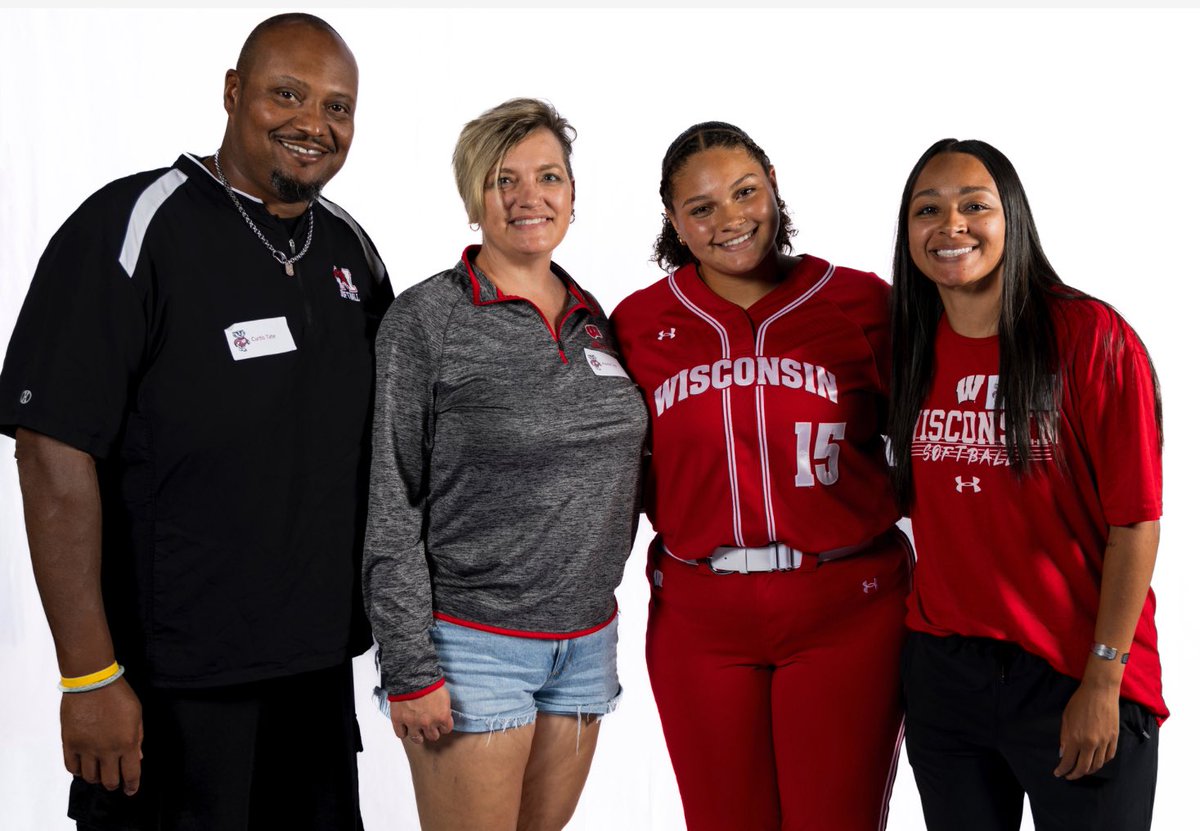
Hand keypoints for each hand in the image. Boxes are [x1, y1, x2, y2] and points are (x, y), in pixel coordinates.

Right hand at [61, 677, 142, 794]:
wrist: (92, 681)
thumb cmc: (118, 694)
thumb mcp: (137, 714)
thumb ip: (138, 738)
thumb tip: (138, 757)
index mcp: (127, 742)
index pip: (131, 774)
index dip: (132, 786)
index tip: (131, 790)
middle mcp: (106, 749)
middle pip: (109, 781)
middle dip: (114, 783)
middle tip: (115, 779)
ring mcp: (86, 748)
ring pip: (90, 777)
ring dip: (96, 777)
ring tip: (100, 770)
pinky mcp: (69, 743)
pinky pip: (71, 767)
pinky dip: (78, 771)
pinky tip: (83, 766)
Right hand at [390, 685, 452, 743]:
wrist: (412, 675)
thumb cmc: (430, 681)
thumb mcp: (444, 695)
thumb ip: (444, 709)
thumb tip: (443, 715)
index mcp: (442, 717)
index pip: (446, 729)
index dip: (443, 725)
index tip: (441, 721)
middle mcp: (428, 723)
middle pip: (433, 736)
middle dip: (432, 730)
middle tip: (429, 724)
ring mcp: (412, 723)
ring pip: (417, 739)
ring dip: (418, 735)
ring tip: (417, 729)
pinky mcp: (399, 720)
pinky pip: (401, 734)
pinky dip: (403, 732)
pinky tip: (405, 727)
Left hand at [1055, 681, 1119, 779]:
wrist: (1099, 691)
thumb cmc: (1080, 702)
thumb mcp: (1066, 718)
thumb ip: (1064, 738)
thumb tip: (1063, 754)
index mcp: (1076, 738)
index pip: (1068, 761)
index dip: (1062, 770)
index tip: (1058, 773)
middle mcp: (1091, 743)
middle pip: (1084, 768)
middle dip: (1075, 774)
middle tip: (1069, 776)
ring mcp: (1104, 741)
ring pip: (1098, 765)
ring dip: (1089, 770)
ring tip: (1082, 770)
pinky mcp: (1114, 738)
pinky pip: (1109, 756)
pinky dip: (1102, 762)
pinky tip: (1096, 762)